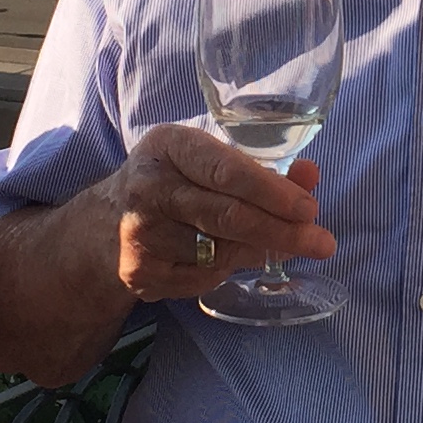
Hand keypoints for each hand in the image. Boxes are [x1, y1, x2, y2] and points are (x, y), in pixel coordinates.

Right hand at [97, 125, 333, 301]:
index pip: (227, 170)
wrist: (102, 228)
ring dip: (259, 250)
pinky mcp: (142, 272)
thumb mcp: (205, 162)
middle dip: (282, 231)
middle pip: (228, 216)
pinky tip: (232, 257)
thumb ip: (259, 168)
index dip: (273, 192)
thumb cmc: (170, 184)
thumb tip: (310, 176)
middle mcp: (149, 187)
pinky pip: (205, 277)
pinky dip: (229, 269)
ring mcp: (141, 234)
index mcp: (168, 146)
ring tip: (280, 244)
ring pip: (221, 251)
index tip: (310, 208)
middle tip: (321, 242)